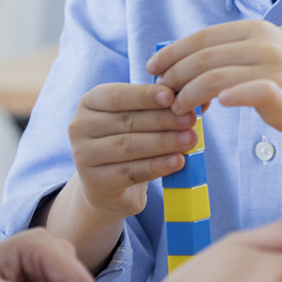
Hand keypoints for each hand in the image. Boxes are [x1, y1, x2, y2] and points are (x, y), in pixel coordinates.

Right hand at [68, 82, 197, 220]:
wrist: (106, 186)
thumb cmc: (128, 140)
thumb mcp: (140, 119)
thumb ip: (164, 105)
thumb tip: (203, 97)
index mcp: (89, 102)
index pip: (117, 96)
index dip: (145, 95)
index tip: (172, 96)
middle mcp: (79, 126)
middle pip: (126, 121)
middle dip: (162, 120)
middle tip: (190, 120)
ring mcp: (84, 156)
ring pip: (129, 146)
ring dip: (163, 142)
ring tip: (190, 140)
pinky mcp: (95, 182)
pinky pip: (131, 172)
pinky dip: (157, 166)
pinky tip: (178, 161)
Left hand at [147, 20, 281, 141]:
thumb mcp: (263, 54)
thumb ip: (230, 56)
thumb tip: (187, 66)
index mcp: (252, 30)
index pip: (200, 38)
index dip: (171, 53)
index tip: (151, 69)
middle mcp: (260, 43)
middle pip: (201, 57)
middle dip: (173, 77)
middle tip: (160, 96)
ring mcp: (273, 67)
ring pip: (214, 77)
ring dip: (189, 95)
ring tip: (179, 110)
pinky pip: (248, 92)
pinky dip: (226, 97)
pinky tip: (212, 108)